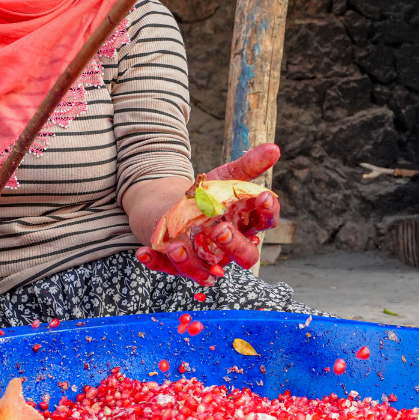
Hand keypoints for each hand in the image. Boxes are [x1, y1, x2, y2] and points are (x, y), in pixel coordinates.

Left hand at [134, 144, 281, 283]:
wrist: (171, 209)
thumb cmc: (206, 196)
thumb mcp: (224, 177)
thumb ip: (248, 166)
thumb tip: (274, 148)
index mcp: (244, 224)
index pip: (265, 222)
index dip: (268, 212)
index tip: (264, 198)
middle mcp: (227, 248)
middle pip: (245, 256)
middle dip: (234, 247)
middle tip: (219, 230)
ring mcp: (202, 259)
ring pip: (204, 271)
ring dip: (190, 262)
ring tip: (176, 246)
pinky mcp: (175, 264)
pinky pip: (166, 268)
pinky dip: (155, 262)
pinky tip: (144, 252)